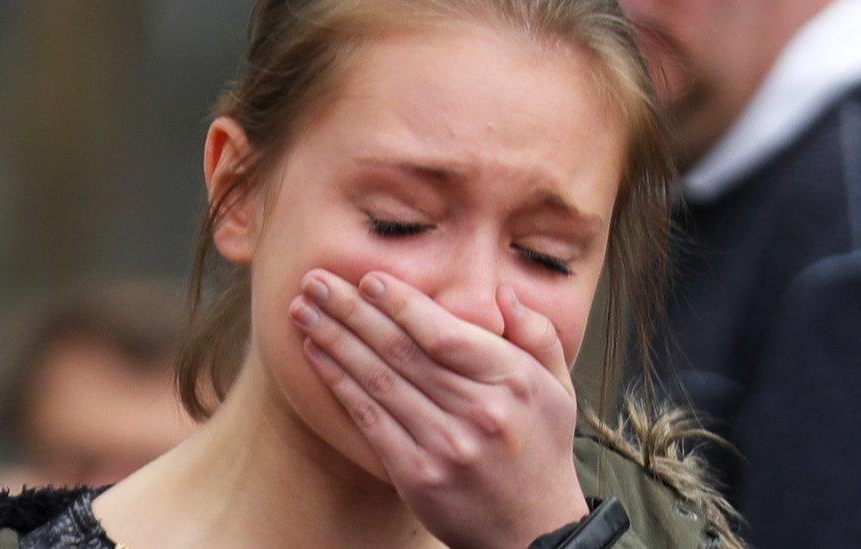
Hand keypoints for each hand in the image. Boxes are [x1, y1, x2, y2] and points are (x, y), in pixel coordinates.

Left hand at [288, 268, 588, 547]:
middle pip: (401, 351)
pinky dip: (340, 383)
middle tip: (314, 281)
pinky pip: (370, 420)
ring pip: (378, 380)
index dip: (401, 303)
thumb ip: (537, 333)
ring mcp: (445, 446)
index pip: (445, 334)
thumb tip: (502, 292)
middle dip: (351, 310)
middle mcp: (478, 411)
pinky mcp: (417, 475)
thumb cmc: (541, 447)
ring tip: (302, 311)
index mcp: (512, 381)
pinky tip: (317, 356)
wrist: (532, 530)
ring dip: (334, 340)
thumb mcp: (558, 387)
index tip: (367, 279)